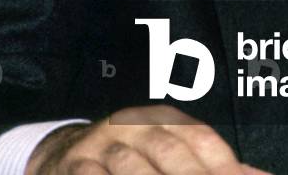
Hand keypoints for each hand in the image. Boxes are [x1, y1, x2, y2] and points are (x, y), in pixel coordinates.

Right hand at [25, 105, 272, 174]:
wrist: (62, 155)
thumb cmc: (130, 159)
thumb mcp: (168, 152)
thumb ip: (210, 163)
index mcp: (163, 121)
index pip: (200, 140)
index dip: (225, 164)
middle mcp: (134, 126)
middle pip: (170, 152)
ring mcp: (101, 146)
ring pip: (133, 167)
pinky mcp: (72, 167)